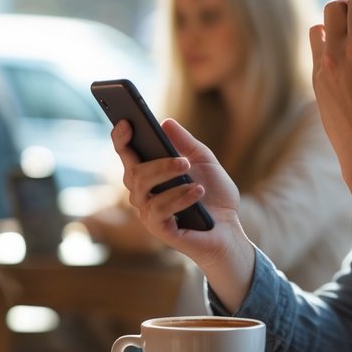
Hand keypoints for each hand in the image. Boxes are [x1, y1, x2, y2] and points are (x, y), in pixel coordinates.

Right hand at [110, 117, 255, 309]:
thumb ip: (186, 143)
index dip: (121, 138)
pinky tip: (196, 192)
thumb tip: (165, 122)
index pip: (126, 154)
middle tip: (184, 161)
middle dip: (157, 163)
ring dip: (166, 176)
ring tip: (190, 173)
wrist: (229, 229)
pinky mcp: (158, 229)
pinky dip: (179, 198)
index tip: (127, 122)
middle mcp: (143, 193)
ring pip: (141, 188)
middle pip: (133, 171)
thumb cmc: (215, 196)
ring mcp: (148, 212)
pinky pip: (158, 210)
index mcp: (150, 174)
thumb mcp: (204, 161)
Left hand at [309, 0, 351, 206]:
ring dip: (334, 27)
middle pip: (333, 7)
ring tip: (350, 43)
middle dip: (350, 9)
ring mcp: (322, 67)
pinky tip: (343, 63)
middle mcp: (336, 52)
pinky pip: (316, 50)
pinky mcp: (316, 81)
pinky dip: (327, 48)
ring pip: (318, 27)